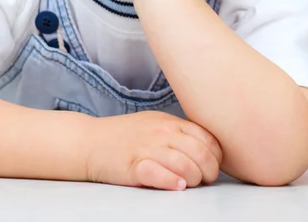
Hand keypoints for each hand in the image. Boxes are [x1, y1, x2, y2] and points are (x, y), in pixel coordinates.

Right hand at [86, 111, 222, 189]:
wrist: (90, 141)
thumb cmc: (125, 136)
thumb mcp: (155, 123)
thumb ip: (179, 132)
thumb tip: (207, 148)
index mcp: (170, 122)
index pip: (207, 137)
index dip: (216, 155)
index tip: (212, 165)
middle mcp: (161, 133)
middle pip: (200, 153)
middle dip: (209, 171)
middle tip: (204, 180)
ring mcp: (147, 148)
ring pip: (184, 164)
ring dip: (193, 179)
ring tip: (188, 184)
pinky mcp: (133, 166)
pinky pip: (158, 173)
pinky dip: (172, 181)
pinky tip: (177, 185)